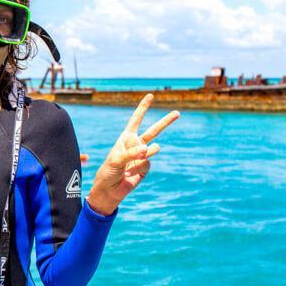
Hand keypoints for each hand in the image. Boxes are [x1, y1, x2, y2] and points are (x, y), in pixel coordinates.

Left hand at [87, 93, 179, 214]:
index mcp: (126, 137)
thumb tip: (147, 150)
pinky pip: (147, 164)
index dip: (143, 108)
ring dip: (146, 154)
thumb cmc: (108, 172)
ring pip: (153, 149)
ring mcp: (142, 156)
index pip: (136, 120)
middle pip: (154, 131)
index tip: (151, 95)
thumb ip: (131, 153)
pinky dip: (139, 168)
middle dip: (165, 122)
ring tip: (136, 160)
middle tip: (178, 113)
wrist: (110, 190)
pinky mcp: (145, 167)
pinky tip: (130, 173)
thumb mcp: (116, 160)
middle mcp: (136, 144)